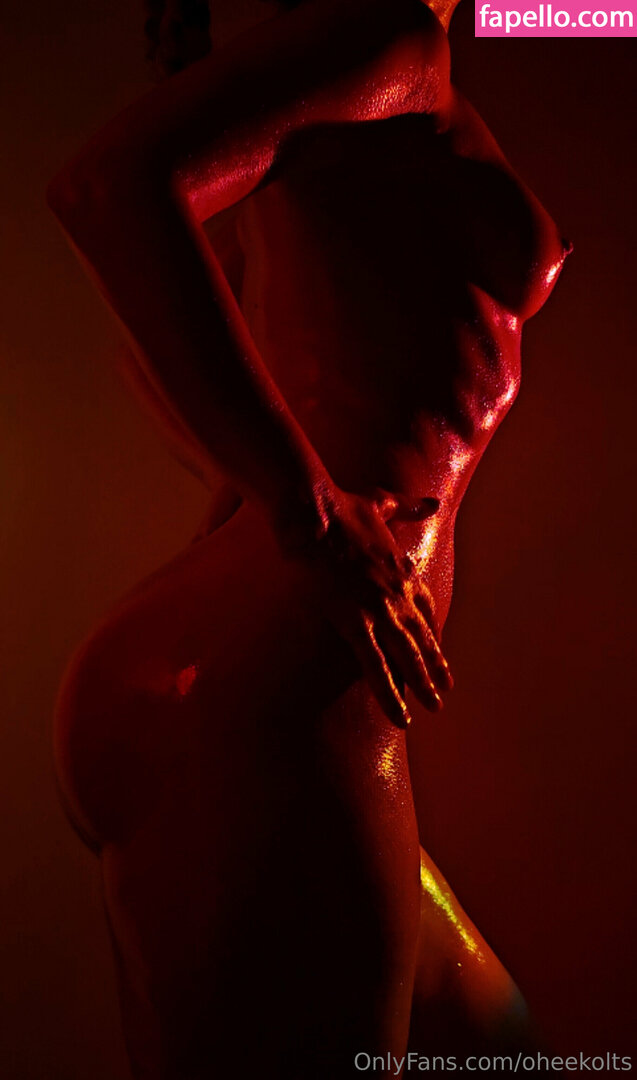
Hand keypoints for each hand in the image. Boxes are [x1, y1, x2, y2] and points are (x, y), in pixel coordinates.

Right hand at [282, 486, 452, 728]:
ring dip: (423, 685)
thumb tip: (431, 502)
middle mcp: (399, 593)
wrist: (315, 512)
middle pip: (422, 638)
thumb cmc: (341, 506)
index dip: (431, 632)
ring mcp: (380, 610)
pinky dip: (390, 694)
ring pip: (408, 658)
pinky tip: (401, 715)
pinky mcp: (355, 622)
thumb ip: (408, 506)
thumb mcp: (381, 502)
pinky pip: (376, 667)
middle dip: (435, 666)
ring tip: (434, 707)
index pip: (424, 608)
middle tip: (444, 690)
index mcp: (403, 569)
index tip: (436, 649)